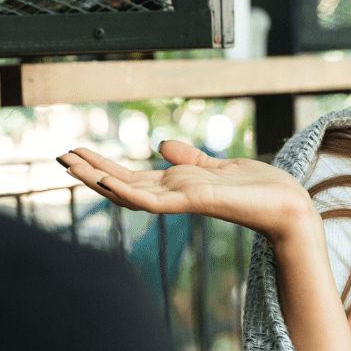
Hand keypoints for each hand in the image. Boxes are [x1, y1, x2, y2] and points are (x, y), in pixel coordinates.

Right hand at [59, 141, 315, 244]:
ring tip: (72, 164)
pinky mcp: (194, 204)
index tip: (78, 152)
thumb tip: (164, 144)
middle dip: (91, 171)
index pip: (131, 177)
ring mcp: (182, 203)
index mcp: (178, 188)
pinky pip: (153, 201)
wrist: (290, 206)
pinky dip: (128, 191)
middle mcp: (174, 197)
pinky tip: (107, 181)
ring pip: (129, 193)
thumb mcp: (219, 167)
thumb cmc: (261, 190)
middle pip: (122, 184)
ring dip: (99, 179)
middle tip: (60, 156)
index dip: (103, 166)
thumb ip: (191, 159)